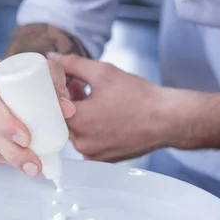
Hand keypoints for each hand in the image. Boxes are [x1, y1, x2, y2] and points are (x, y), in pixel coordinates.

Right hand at [0, 58, 76, 175]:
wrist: (13, 83)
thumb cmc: (29, 79)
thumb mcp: (47, 76)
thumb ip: (58, 88)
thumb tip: (67, 110)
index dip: (4, 122)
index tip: (26, 138)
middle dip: (9, 149)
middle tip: (32, 161)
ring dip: (6, 158)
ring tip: (30, 165)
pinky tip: (12, 160)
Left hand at [47, 53, 176, 162]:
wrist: (167, 118)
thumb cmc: (139, 97)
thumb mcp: (103, 72)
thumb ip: (72, 65)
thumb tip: (52, 60)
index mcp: (78, 121)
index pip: (52, 105)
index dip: (57, 90)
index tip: (65, 81)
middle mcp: (82, 143)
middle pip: (63, 120)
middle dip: (69, 102)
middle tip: (80, 87)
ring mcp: (93, 154)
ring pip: (76, 132)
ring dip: (80, 115)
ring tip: (95, 99)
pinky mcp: (104, 159)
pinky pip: (89, 142)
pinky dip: (92, 129)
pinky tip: (105, 115)